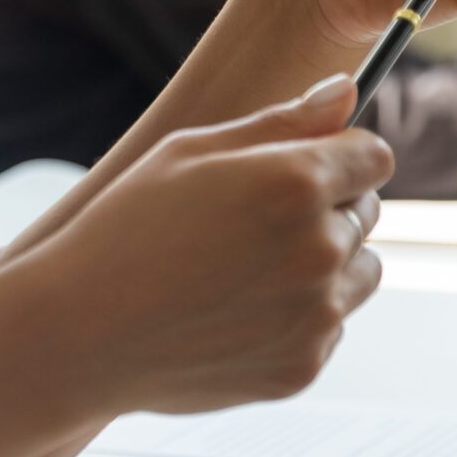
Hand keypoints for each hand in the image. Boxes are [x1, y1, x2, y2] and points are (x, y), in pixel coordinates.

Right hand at [29, 75, 390, 415]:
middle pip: (366, 212)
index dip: (341, 154)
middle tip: (251, 222)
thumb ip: (280, 122)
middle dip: (326, 208)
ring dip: (325, 264)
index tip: (308, 165)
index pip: (374, 155)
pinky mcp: (305, 365)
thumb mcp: (188, 153)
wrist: (82, 333)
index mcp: (295, 182)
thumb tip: (344, 91)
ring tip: (246, 268)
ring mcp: (316, 314)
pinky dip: (298, 317)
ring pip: (361, 273)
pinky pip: (329, 327)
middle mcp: (320, 248)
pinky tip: (234, 311)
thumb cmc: (125, 229)